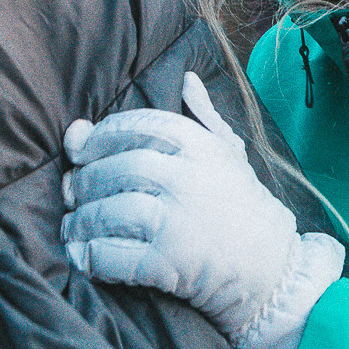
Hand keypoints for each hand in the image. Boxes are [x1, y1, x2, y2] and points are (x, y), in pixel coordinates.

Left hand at [61, 72, 344, 348]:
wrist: (274, 270)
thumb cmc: (246, 208)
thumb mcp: (232, 154)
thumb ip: (204, 116)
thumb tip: (186, 78)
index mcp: (197, 146)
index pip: (132, 126)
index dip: (99, 136)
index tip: (82, 149)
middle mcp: (184, 178)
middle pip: (112, 170)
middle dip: (83, 182)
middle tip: (73, 194)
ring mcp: (176, 220)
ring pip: (106, 212)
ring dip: (80, 222)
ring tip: (73, 228)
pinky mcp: (168, 262)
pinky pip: (111, 255)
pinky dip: (90, 256)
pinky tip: (85, 256)